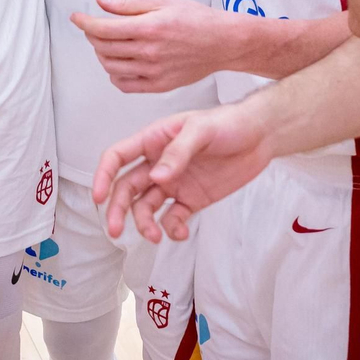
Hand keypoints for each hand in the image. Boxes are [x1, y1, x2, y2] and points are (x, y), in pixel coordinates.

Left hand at [72, 0, 229, 92]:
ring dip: (101, 55)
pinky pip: (125, 85)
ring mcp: (153, 71)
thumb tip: (102, 2)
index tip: (76, 18)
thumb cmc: (197, 18)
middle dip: (92, 36)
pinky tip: (118, 64)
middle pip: (103, 48)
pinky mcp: (159, 85)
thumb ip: (129, 4)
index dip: (85, 22)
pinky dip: (114, 75)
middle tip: (94, 27)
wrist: (223, 42)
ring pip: (110, 67)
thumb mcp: (163, 1)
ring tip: (106, 44)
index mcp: (149, 27)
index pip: (103, 28)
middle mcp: (149, 51)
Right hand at [92, 103, 274, 242]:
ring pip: (146, 207)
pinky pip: (173, 218)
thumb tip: (156, 177)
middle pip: (127, 188)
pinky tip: (179, 232)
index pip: (117, 156)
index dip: (103, 175)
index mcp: (153, 139)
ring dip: (144, 223)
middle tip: (115, 230)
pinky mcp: (191, 199)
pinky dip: (172, 228)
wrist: (260, 136)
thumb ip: (177, 152)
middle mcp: (158, 163)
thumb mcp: (201, 130)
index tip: (98, 197)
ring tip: (154, 236)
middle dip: (118, 209)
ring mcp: (174, 183)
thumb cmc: (228, 123)